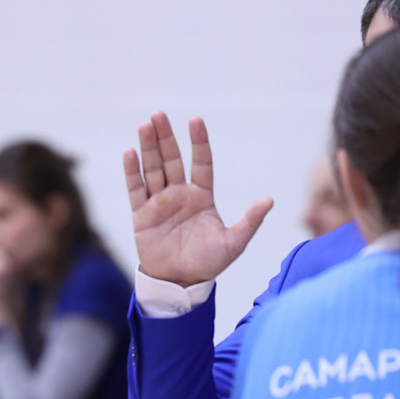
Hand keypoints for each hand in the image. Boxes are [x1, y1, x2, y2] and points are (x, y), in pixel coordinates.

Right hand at [122, 112, 272, 287]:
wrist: (181, 283)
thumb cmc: (208, 263)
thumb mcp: (233, 243)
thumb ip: (250, 221)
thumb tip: (269, 200)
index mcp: (202, 196)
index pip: (201, 162)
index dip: (198, 142)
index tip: (195, 120)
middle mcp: (179, 194)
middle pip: (172, 159)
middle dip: (166, 137)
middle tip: (159, 115)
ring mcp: (159, 202)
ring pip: (153, 168)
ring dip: (148, 147)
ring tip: (146, 125)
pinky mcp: (142, 214)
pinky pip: (136, 188)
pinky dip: (132, 171)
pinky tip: (130, 152)